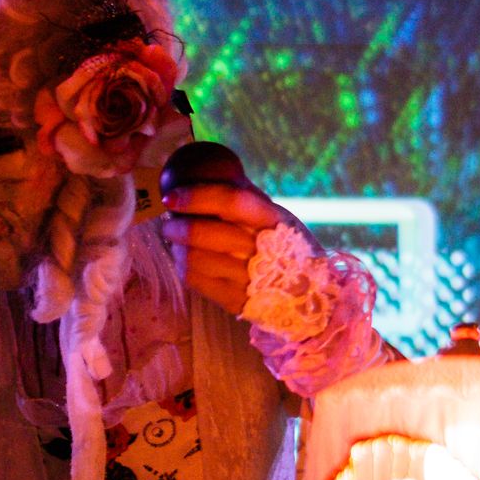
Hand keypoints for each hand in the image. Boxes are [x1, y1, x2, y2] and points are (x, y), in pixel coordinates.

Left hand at [159, 182, 291, 313]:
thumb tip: (201, 178)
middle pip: (203, 232)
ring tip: (176, 241)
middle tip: (170, 221)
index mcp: (274, 221)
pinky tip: (185, 259)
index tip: (172, 196)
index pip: (229, 201)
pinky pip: (194, 280)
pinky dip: (182, 265)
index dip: (196, 196)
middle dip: (176, 225)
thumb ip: (247, 203)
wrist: (309, 296)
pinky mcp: (235, 301)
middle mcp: (262, 251)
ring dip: (176, 246)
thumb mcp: (279, 219)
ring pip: (192, 258)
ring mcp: (248, 280)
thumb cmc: (286, 247)